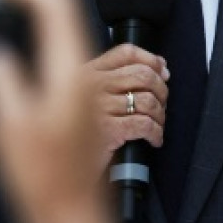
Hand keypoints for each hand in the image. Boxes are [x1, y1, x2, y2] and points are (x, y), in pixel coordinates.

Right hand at [0, 0, 118, 222]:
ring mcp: (77, 92)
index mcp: (70, 71)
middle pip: (60, 14)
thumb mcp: (11, 127)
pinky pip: (49, 69)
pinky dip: (27, 56)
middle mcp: (79, 76)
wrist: (73, 222)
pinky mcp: (70, 110)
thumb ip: (0, 79)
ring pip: (55, 40)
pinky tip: (2, 63)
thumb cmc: (45, 181)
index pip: (56, 2)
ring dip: (30, 20)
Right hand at [85, 43, 168, 162]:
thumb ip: (113, 78)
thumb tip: (160, 67)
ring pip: (147, 100)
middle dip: (161, 89)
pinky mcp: (108, 131)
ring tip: (157, 123)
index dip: (151, 59)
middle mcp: (91, 86)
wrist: (59, 169)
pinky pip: (145, 125)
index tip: (163, 71)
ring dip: (160, 113)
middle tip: (162, 103)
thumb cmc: (75, 135)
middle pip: (142, 74)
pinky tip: (154, 139)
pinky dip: (156, 132)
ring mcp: (99, 107)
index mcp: (85, 73)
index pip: (126, 53)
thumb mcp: (83, 98)